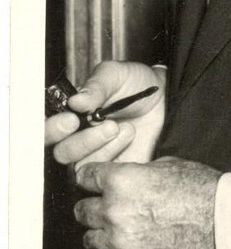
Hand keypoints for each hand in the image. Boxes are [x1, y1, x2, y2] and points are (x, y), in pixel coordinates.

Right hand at [45, 61, 165, 171]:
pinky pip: (104, 174)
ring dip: (101, 146)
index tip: (71, 119)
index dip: (53, 129)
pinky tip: (128, 136)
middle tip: (102, 124)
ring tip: (122, 126)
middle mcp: (78, 137)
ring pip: (81, 166)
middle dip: (80, 142)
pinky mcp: (113, 168)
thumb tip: (77, 101)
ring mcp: (95, 155)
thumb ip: (96, 85)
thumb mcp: (116, 75)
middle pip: (60, 153)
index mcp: (70, 115)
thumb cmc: (136, 85)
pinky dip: (115, 154)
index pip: (46, 130)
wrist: (165, 98)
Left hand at [73, 157, 219, 248]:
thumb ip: (138, 174)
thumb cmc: (203, 190)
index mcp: (121, 180)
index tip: (95, 184)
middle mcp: (113, 210)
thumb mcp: (168, 166)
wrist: (225, 222)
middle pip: (81, 211)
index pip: (84, 177)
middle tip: (110, 210)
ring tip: (122, 233)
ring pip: (89, 239)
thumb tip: (127, 179)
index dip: (91, 180)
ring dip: (102, 234)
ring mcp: (119, 241)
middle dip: (94, 208)